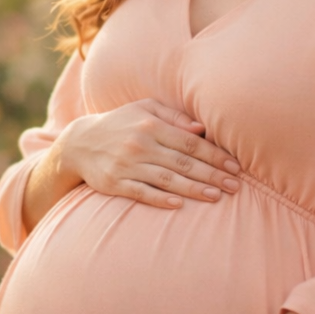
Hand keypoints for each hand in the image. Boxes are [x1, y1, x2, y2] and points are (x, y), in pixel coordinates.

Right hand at [54, 99, 241, 208]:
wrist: (79, 143)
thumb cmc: (120, 124)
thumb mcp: (144, 109)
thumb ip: (174, 117)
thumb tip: (202, 129)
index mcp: (151, 125)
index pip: (190, 143)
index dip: (215, 155)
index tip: (235, 167)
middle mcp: (140, 144)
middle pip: (182, 163)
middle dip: (211, 175)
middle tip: (235, 186)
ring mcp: (126, 165)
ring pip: (165, 179)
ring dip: (192, 189)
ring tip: (215, 197)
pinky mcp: (114, 183)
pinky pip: (140, 192)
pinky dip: (159, 198)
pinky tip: (178, 204)